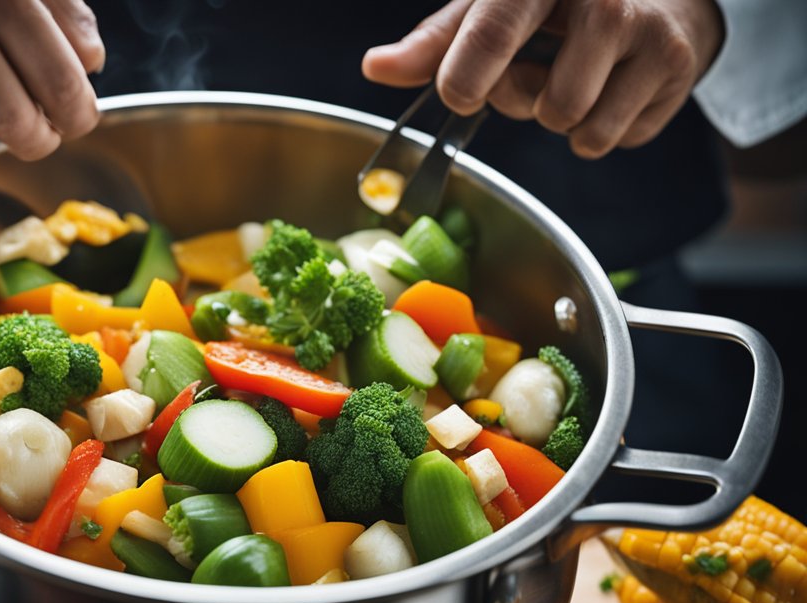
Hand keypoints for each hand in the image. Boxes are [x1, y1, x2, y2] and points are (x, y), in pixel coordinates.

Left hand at [362, 0, 723, 158]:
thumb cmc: (561, 2)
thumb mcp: (494, 7)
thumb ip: (436, 43)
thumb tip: (375, 68)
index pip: (493, 30)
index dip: (467, 76)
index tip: (461, 93)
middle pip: (534, 100)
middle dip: (520, 100)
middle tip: (537, 67)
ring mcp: (649, 31)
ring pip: (573, 125)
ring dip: (561, 120)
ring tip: (575, 77)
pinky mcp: (677, 67)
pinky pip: (611, 138)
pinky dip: (600, 128)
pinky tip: (611, 85)